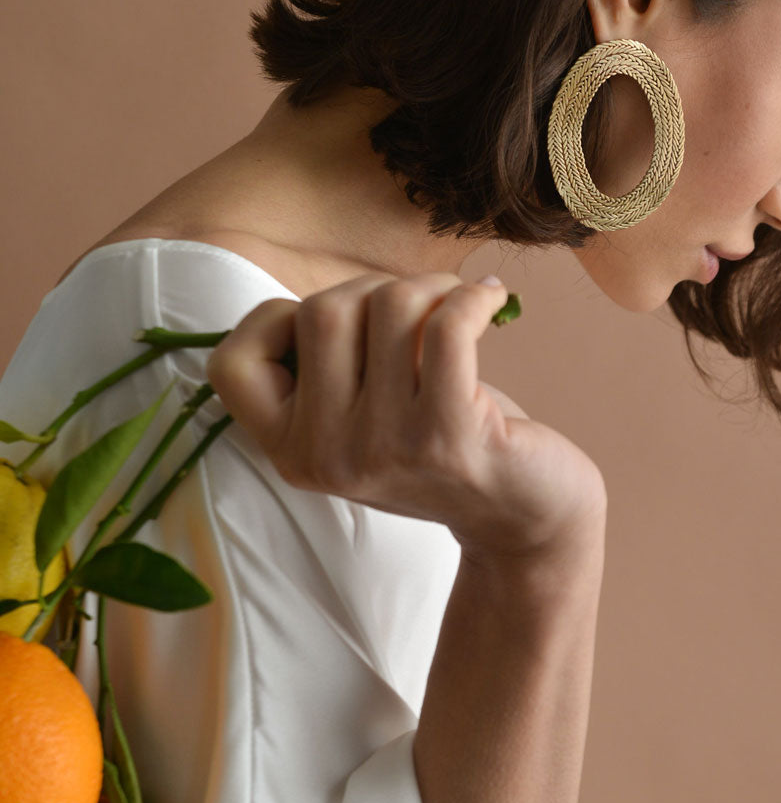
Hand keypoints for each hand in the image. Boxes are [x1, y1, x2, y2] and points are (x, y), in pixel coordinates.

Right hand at [205, 272, 606, 563]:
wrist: (526, 515)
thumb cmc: (442, 442)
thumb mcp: (361, 419)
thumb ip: (328, 366)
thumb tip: (328, 287)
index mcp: (290, 451)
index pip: (232, 364)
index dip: (275, 318)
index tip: (339, 323)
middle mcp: (326, 456)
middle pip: (323, 310)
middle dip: (378, 289)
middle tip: (421, 308)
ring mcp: (385, 448)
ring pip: (389, 306)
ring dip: (433, 287)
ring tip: (460, 304)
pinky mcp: (448, 436)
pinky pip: (447, 326)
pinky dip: (472, 297)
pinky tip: (491, 301)